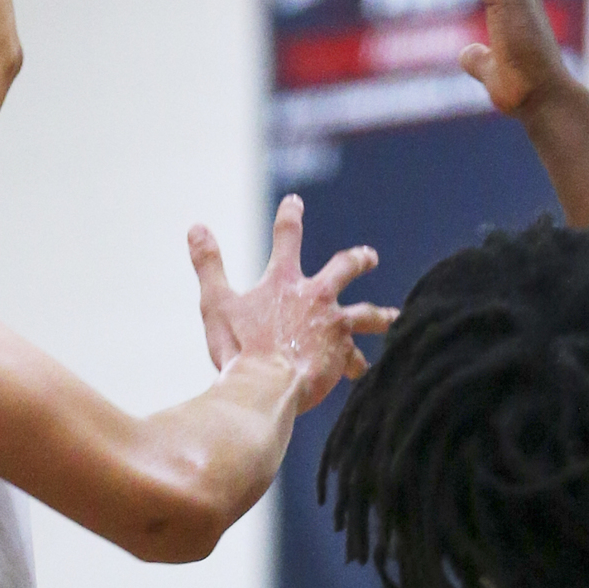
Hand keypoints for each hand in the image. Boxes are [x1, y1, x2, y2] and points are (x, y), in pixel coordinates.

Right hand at [188, 195, 395, 411]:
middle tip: (369, 257)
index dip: (289, 216)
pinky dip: (360, 363)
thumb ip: (208, 264)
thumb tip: (195, 226)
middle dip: (357, 260)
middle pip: (344, 268)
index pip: (287, 236)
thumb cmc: (238, 347)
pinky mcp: (341, 353)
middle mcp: (315, 296)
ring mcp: (332, 325)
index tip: (295, 202)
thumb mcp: (215, 302)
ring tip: (392, 317)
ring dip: (379, 315)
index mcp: (283, 280)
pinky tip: (365, 370)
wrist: (266, 385)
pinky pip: (356, 358)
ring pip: (365, 314)